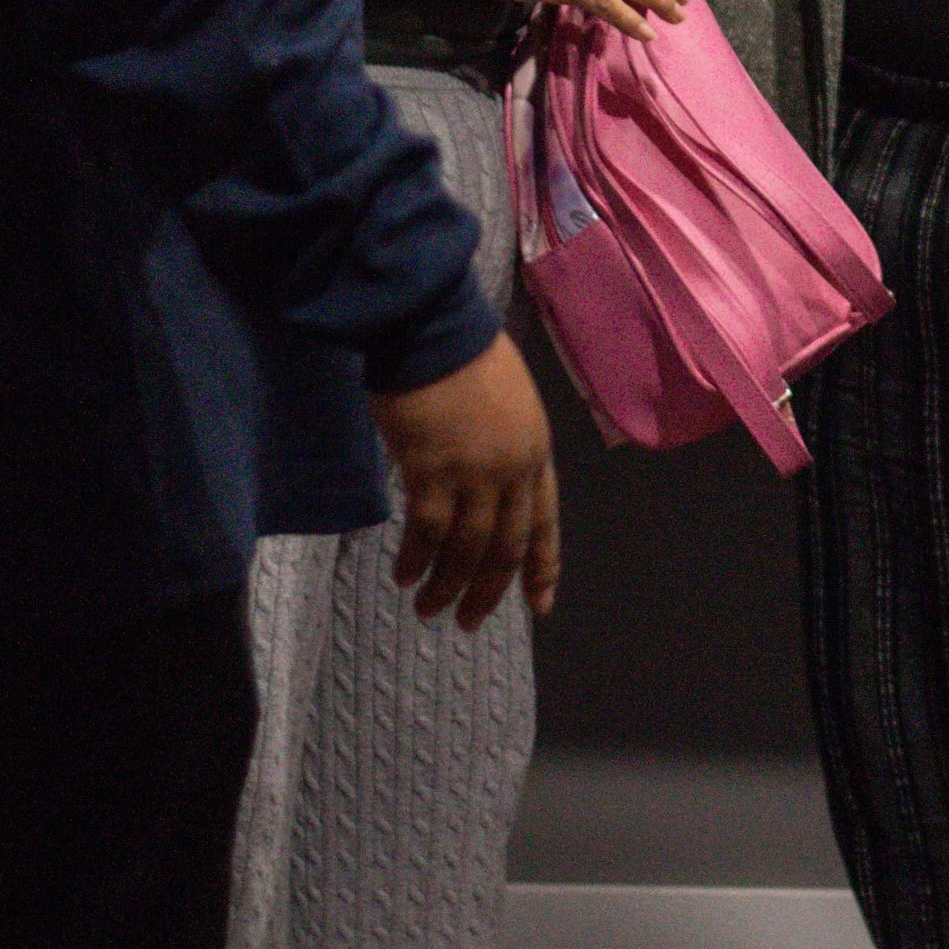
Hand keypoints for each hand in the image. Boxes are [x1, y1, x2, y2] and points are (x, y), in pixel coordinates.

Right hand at [373, 334, 559, 627]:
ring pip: (467, 550)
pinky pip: (427, 532)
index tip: (539, 604)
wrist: (433, 325)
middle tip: (470, 622)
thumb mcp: (509, 400)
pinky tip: (404, 574)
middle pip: (506, 546)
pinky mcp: (432, 470)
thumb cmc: (464, 353)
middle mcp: (512, 468)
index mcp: (535, 449)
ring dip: (448, 587)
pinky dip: (416, 559)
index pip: (544, 521)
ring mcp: (474, 472)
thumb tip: (489, 480)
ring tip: (429, 609)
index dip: (542, 566)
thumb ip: (506, 445)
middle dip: (488, 591)